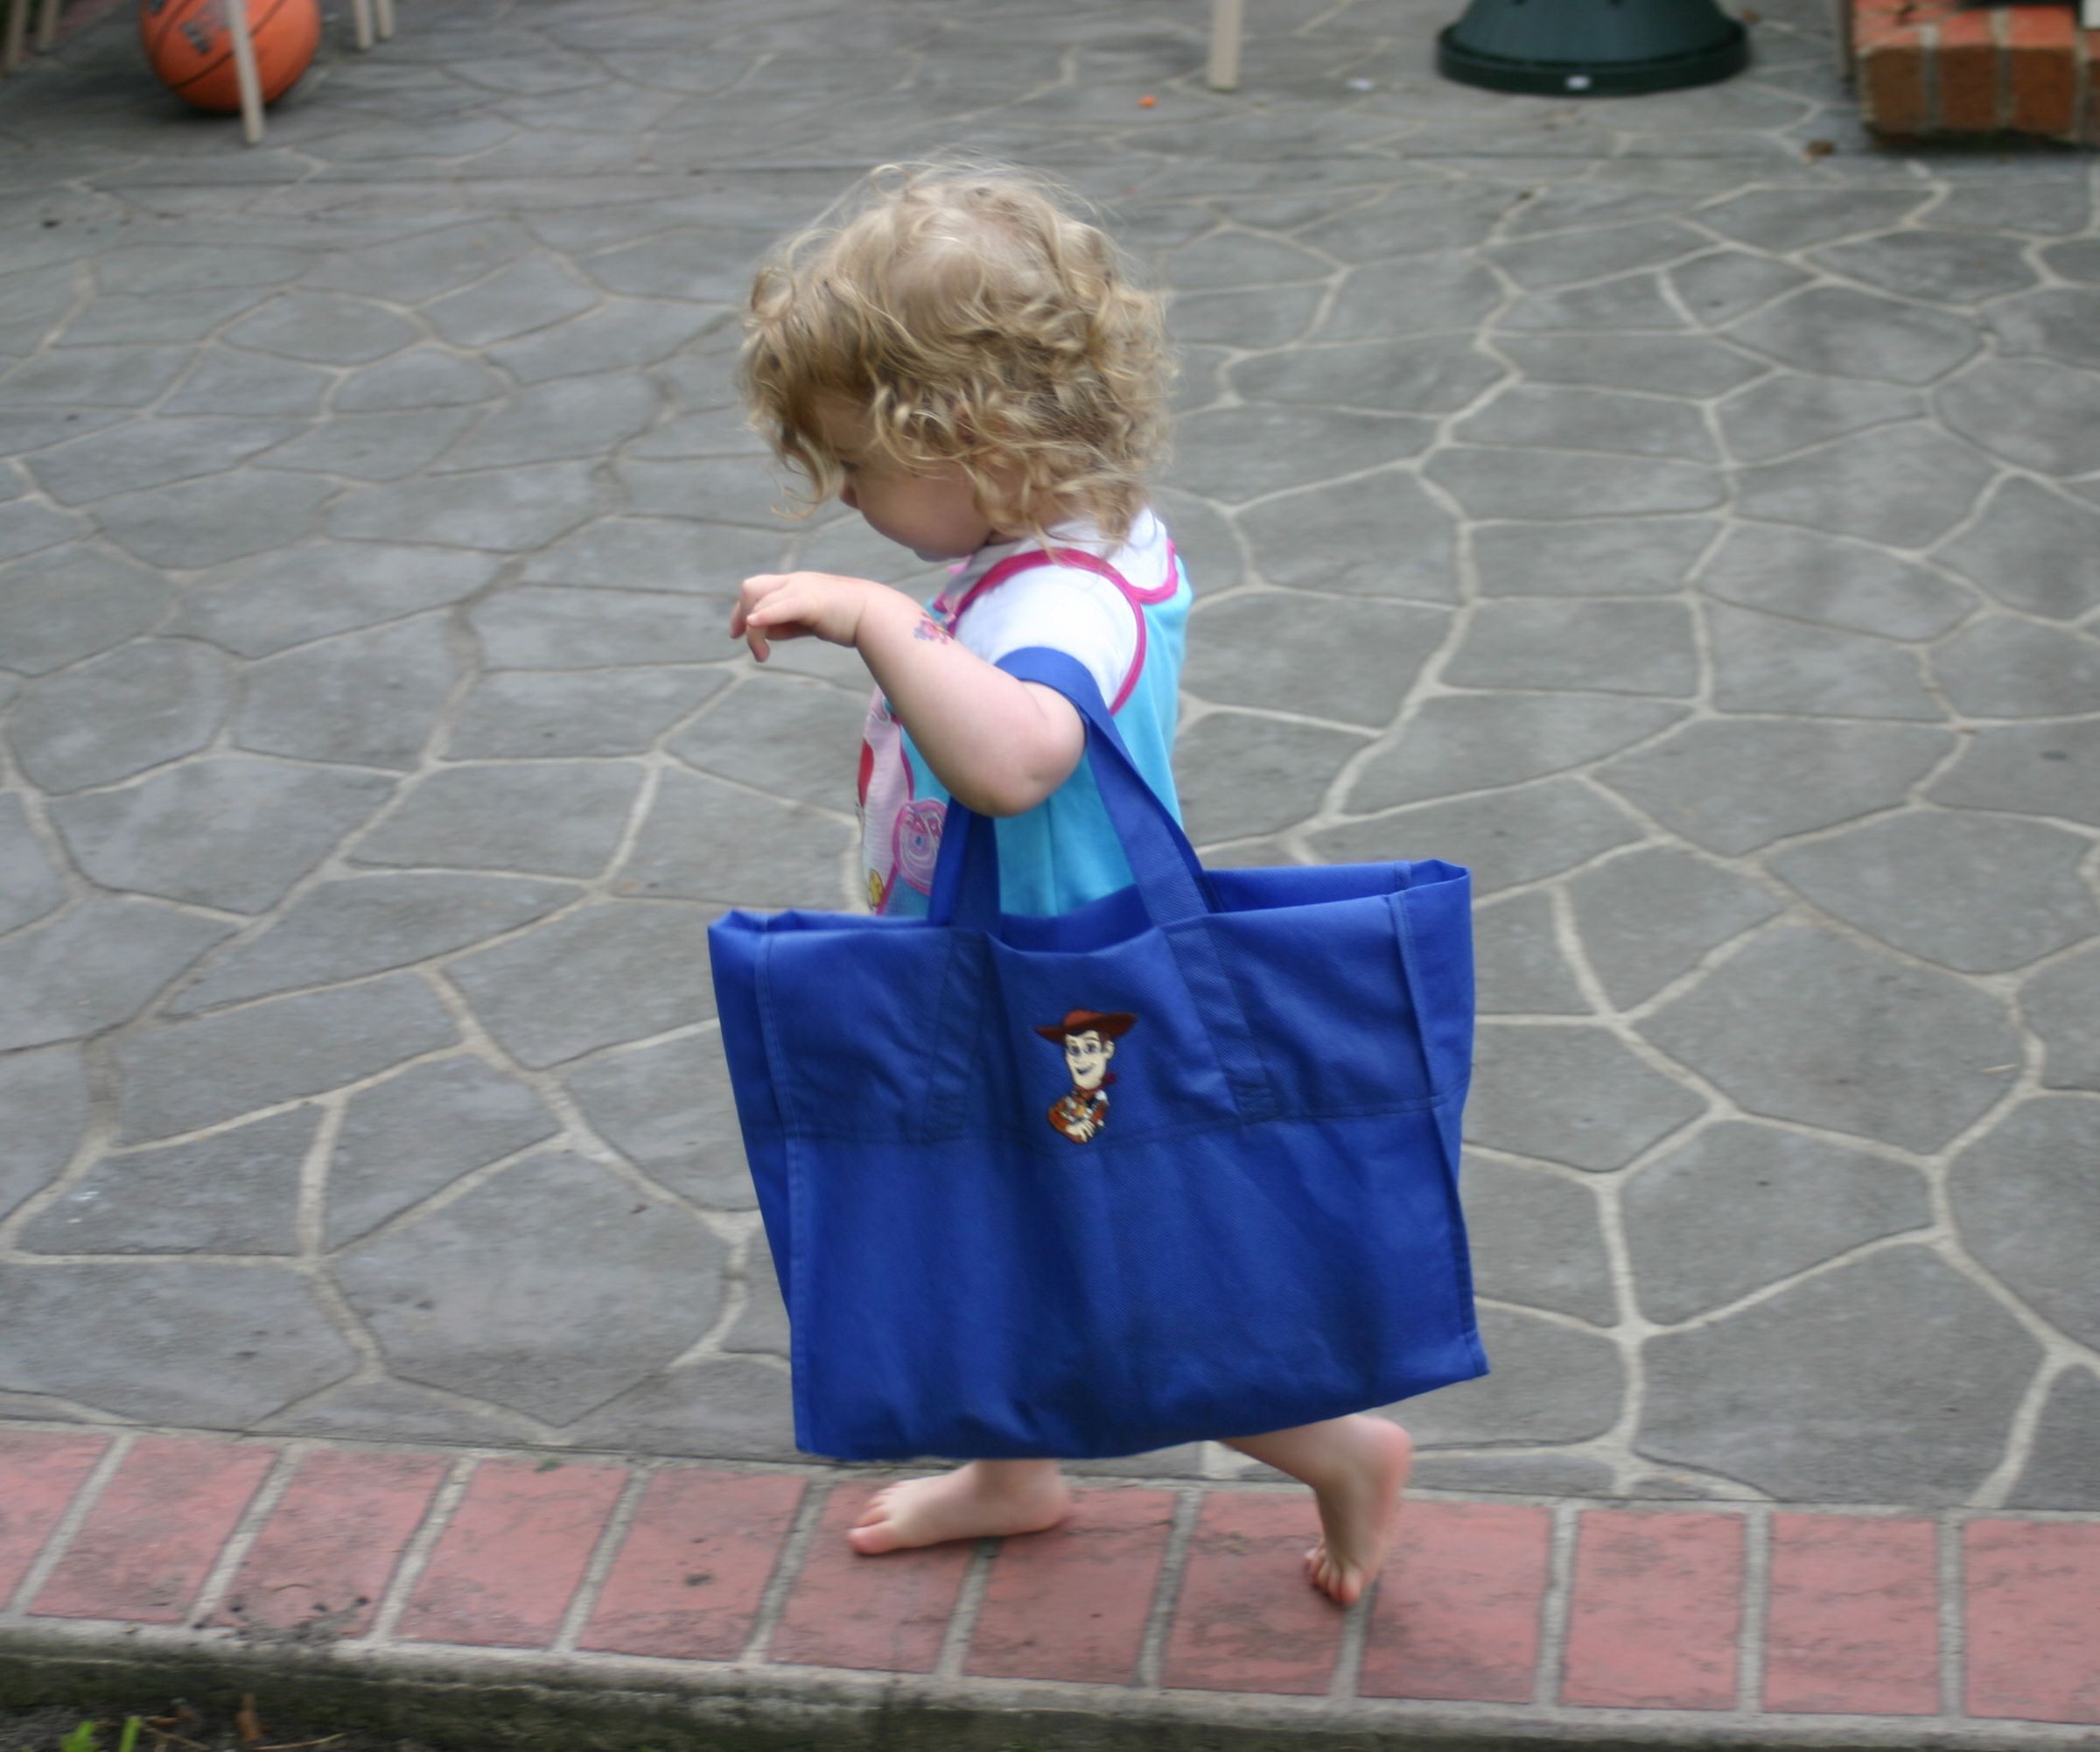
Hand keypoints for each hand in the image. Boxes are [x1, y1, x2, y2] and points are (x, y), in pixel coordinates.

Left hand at [730, 571, 885, 661]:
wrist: (877, 614)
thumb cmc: (847, 620)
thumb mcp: (809, 621)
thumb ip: (786, 624)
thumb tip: (765, 633)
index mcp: (794, 584)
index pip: (756, 589)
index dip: (741, 610)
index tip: (736, 633)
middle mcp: (795, 581)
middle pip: (752, 588)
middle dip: (739, 614)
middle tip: (739, 638)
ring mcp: (803, 588)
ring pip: (762, 601)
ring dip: (754, 632)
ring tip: (762, 657)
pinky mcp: (811, 601)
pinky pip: (781, 605)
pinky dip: (764, 614)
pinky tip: (753, 624)